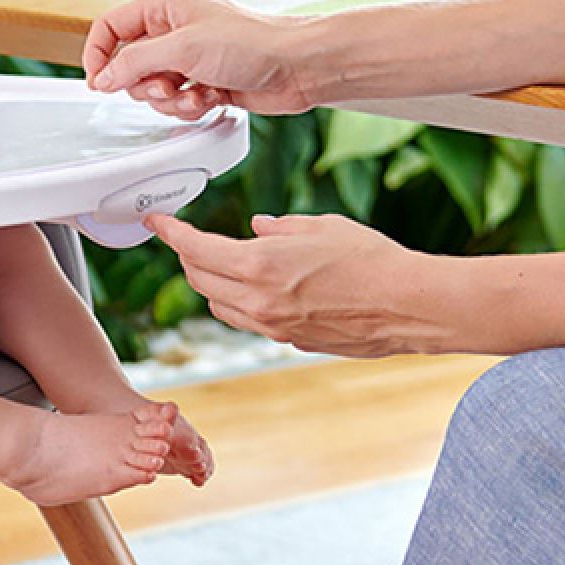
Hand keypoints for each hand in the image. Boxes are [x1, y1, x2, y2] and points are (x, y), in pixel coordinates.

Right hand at [84, 0, 315, 119]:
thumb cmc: (252, 41)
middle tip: (167, 85)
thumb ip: (135, 62)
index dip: (99, 54)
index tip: (98, 82)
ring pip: (154, 89)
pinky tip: (213, 98)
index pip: (111, 27)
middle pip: (131, 66)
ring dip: (172, 99)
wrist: (298, 67)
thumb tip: (103, 77)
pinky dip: (192, 106)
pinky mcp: (206, 84)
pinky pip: (179, 103)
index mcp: (165, 7)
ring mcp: (191, 60)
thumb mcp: (182, 48)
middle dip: (146, 84)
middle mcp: (175, 31)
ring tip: (196, 93)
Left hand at [145, 210, 430, 356]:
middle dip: (187, 257)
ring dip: (210, 285)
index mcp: (259, 265)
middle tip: (188, 239)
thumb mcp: (321, 226)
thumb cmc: (371, 259)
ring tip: (217, 263)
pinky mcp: (289, 341)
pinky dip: (238, 304)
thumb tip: (257, 227)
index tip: (156, 222)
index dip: (170, 233)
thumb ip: (280, 227)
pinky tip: (254, 288)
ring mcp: (272, 327)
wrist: (407, 305)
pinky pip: (248, 322)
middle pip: (199, 280)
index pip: (195, 249)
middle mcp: (257, 301)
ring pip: (219, 307)